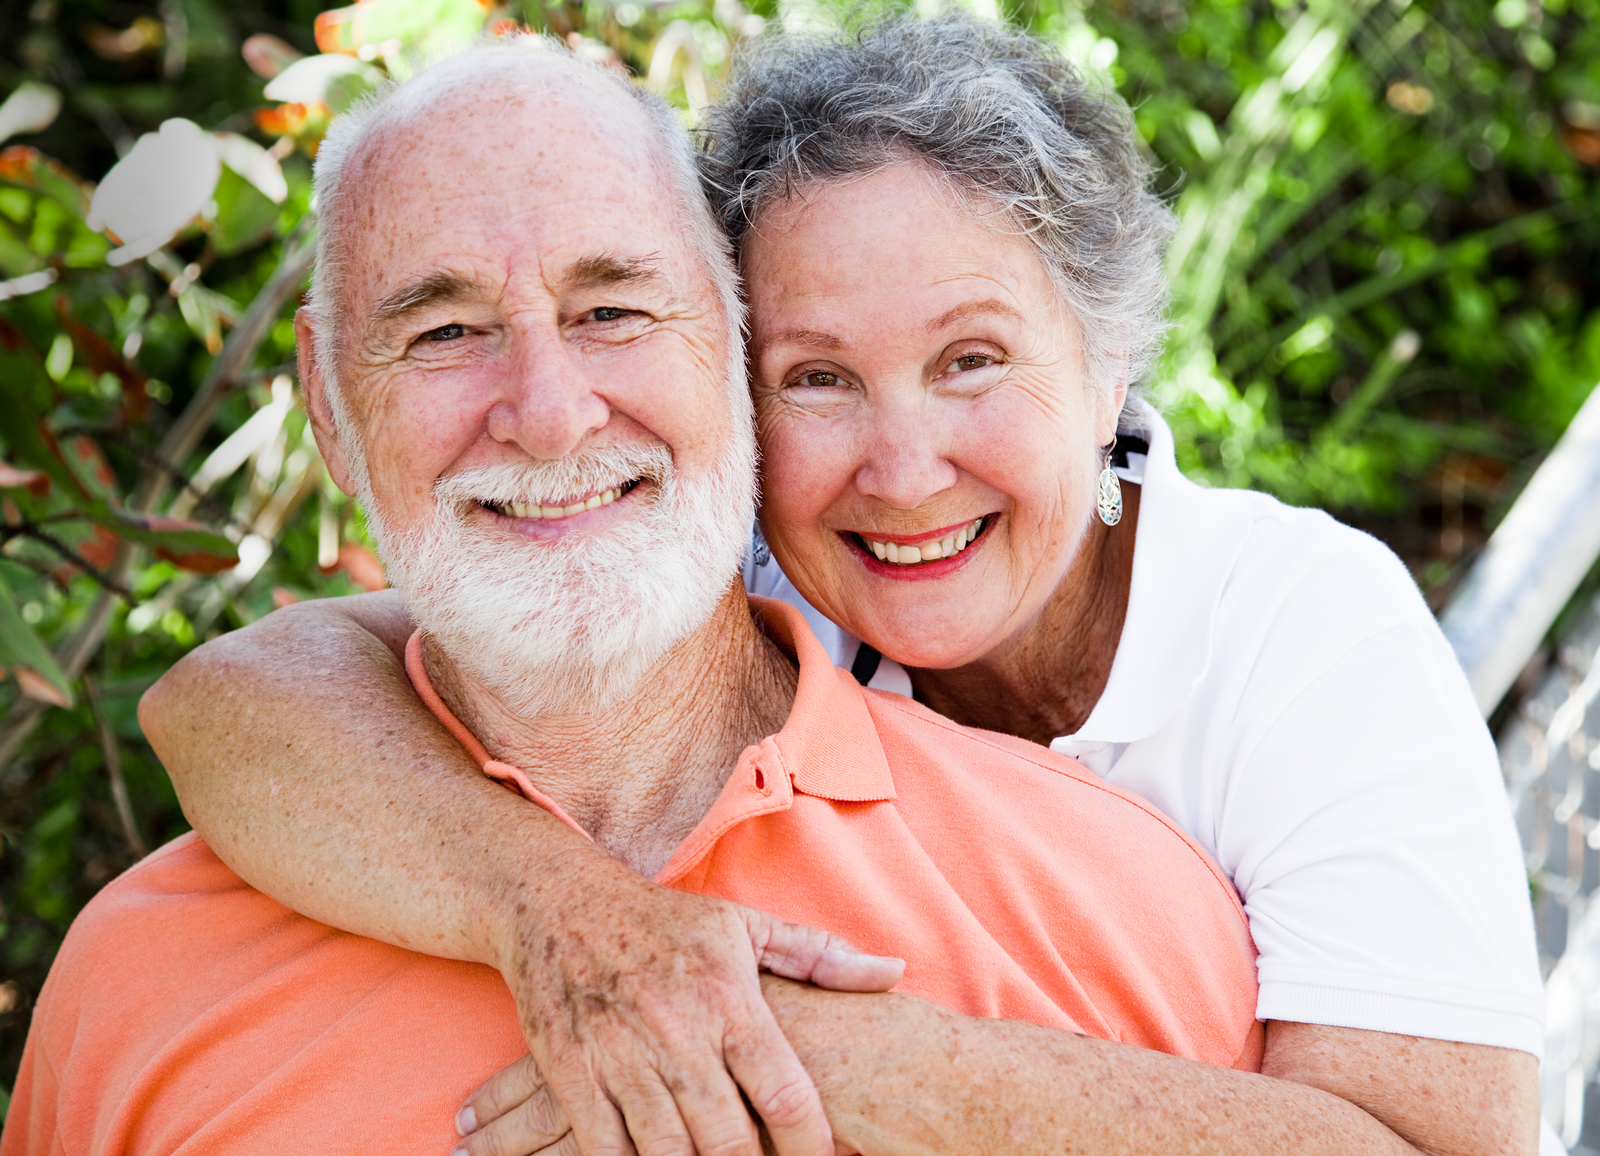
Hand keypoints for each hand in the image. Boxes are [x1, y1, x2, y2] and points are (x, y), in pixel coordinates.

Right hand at [487, 857, 902, 1155]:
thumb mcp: (745, 926)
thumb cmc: (664, 921)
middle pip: (728, 1141)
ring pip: (667, 1155)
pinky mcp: (570, 1074)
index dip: (810, 1145)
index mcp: (728, 997)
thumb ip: (819, 957)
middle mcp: (677, 1030)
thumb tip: (893, 972)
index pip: (784, 1091)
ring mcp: (619, 1056)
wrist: (558, 901)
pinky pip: (604, 1150)